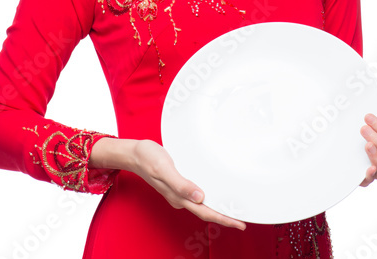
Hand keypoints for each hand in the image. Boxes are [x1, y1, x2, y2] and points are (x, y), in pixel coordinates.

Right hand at [131, 139, 245, 229]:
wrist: (134, 153)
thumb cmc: (148, 159)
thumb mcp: (164, 169)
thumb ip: (181, 184)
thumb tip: (201, 197)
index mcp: (178, 197)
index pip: (205, 212)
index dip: (223, 219)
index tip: (239, 223)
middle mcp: (179, 197)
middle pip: (206, 211)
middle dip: (224, 217)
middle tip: (242, 220)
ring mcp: (178, 192)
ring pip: (202, 203)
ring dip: (217, 207)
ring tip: (232, 209)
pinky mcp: (177, 183)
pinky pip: (196, 193)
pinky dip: (208, 196)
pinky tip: (214, 191)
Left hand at [359, 112, 376, 186]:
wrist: (333, 143)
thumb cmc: (355, 131)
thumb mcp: (369, 122)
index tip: (368, 117)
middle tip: (364, 129)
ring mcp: (373, 170)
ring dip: (376, 156)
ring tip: (367, 145)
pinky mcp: (362, 178)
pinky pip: (370, 181)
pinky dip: (371, 174)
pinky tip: (369, 168)